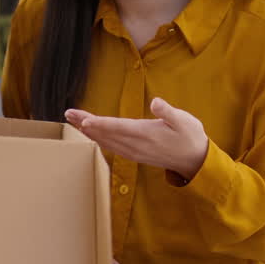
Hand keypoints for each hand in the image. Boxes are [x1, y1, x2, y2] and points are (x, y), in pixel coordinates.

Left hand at [65, 97, 207, 180]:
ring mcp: (134, 152)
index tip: (83, 120)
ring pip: (106, 142)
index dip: (100, 124)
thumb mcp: (185, 121)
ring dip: (89, 132)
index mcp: (146, 134)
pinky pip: (112, 147)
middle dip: (86, 124)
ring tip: (74, 121)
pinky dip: (99, 139)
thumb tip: (156, 102)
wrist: (196, 161)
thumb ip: (168, 112)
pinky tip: (91, 134)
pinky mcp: (135, 155)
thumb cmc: (190, 137)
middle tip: (68, 114)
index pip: (118, 128)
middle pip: (106, 134)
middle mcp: (136, 145)